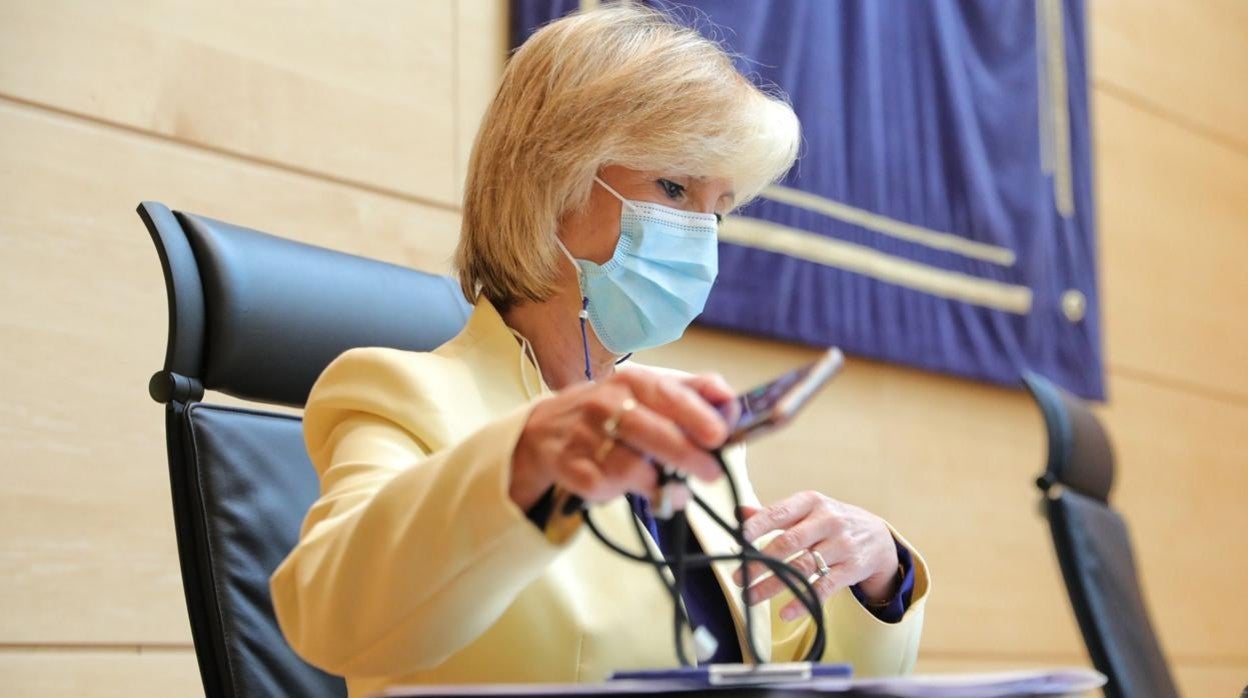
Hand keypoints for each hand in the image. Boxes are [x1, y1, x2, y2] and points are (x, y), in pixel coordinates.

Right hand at [510, 367, 730, 510]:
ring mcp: (584, 436)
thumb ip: (693, 392)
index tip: (718, 435)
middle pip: (650, 432)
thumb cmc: (614, 409)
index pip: (667, 393)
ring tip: (675, 489)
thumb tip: (730, 401)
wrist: (549, 428)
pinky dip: (628, 493)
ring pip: (630, 467)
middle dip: (686, 456)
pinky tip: (638, 490)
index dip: (694, 414)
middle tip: (711, 473)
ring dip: (659, 483)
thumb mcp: (650, 389)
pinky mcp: (571, 468)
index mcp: (632, 380)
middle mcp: (604, 404)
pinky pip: (607, 487)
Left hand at [732, 491, 899, 620]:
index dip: (756, 526)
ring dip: (774, 584)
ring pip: (803, 567)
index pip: (779, 513)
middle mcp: (827, 521)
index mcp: (811, 502)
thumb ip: (774, 513)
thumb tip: (738, 513)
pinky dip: (804, 601)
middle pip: (789, 542)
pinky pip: (824, 587)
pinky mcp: (851, 569)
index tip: (737, 540)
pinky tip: (785, 612)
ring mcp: (841, 545)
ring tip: (751, 596)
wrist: (878, 536)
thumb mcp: (807, 510)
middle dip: (761, 561)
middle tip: (739, 576)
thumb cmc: (831, 521)